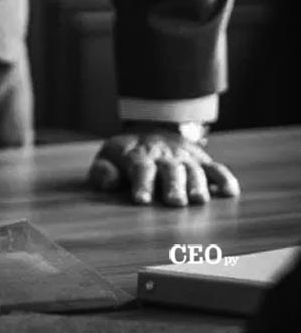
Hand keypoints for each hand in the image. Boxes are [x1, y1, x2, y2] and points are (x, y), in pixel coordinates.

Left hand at [87, 126, 239, 205]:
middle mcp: (164, 157)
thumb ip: (102, 172)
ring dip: (197, 184)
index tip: (141, 201)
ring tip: (198, 200)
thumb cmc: (124, 155)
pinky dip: (225, 179)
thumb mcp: (106, 158)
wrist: (149, 130)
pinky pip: (216, 169)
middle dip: (173, 186)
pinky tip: (230, 192)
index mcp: (139, 157)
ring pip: (194, 171)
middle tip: (175, 203)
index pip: (141, 169)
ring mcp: (185, 159)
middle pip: (170, 171)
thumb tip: (109, 182)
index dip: (141, 184)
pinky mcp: (201, 161)